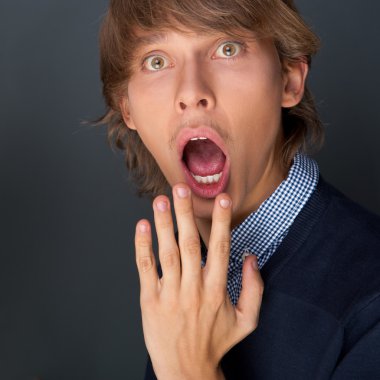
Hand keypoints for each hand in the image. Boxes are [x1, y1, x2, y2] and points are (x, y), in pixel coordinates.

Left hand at [135, 184, 263, 379]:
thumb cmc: (215, 342)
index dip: (221, 221)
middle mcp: (194, 288)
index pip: (221, 248)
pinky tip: (141, 227)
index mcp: (217, 290)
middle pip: (190, 243)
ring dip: (163, 224)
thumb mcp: (246, 321)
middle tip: (181, 189)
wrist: (187, 370)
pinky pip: (146, 269)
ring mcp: (170, 293)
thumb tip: (252, 258)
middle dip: (186, 213)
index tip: (222, 199)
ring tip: (160, 201)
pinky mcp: (150, 300)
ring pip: (167, 252)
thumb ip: (255, 289)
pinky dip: (142, 247)